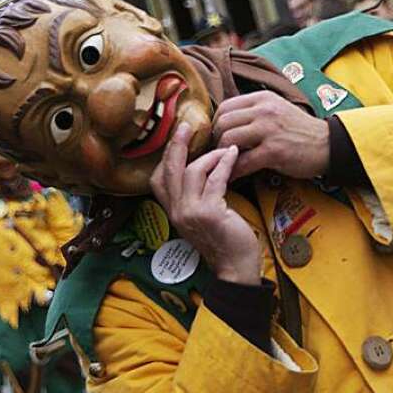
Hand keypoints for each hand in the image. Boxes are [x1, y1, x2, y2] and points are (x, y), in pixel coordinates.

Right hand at [151, 123, 261, 285]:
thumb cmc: (224, 239)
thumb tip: (200, 166)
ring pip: (192, 171)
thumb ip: (196, 196)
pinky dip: (225, 164)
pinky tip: (233, 156)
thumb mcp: (202, 216)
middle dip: (177, 145)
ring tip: (224, 150)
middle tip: (186, 126)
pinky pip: (215, 179)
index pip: (157, 179)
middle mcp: (177, 211)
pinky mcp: (209, 213)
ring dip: (210, 156)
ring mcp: (191, 212)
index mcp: (172, 211)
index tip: (178, 139)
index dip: (166, 157)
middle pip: (169, 169)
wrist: (235, 266)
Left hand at [212, 93, 329, 179]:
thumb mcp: (277, 109)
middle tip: (219, 153)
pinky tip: (232, 177)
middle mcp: (263, 110)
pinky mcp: (273, 151)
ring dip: (222, 156)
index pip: (225, 107)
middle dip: (216, 140)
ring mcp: (268, 130)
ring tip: (225, 164)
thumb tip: (227, 121)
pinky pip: (243, 162)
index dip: (216, 124)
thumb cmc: (300, 130)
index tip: (218, 137)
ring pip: (228, 140)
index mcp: (262, 98)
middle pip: (222, 122)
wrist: (328, 145)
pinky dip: (233, 172)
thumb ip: (254, 111)